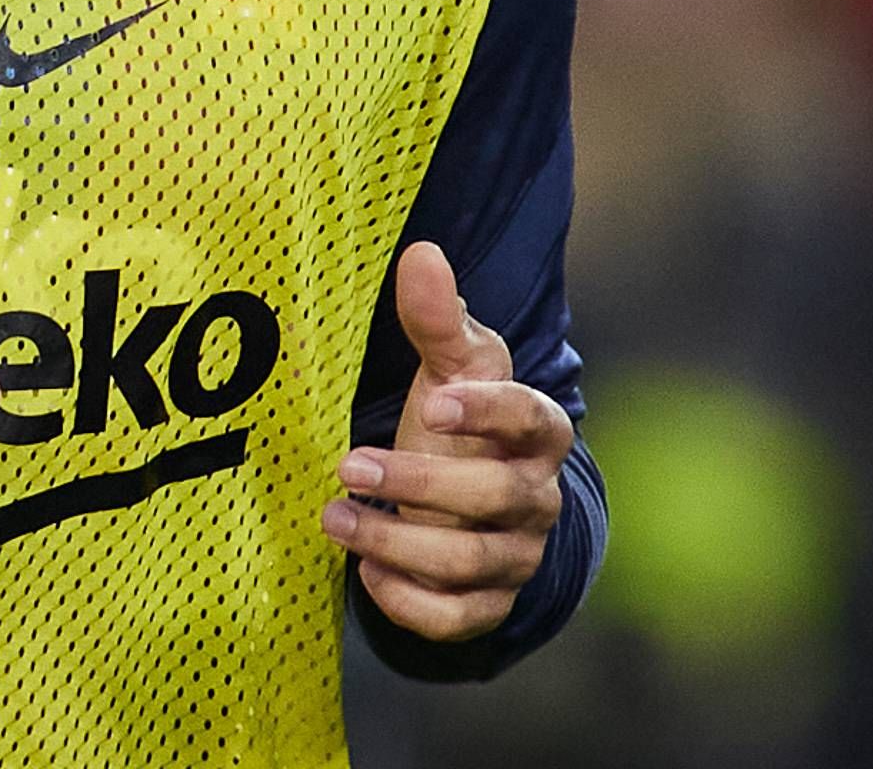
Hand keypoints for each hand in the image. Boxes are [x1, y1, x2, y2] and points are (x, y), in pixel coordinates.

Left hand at [321, 239, 572, 641]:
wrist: (468, 500)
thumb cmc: (456, 419)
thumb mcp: (449, 366)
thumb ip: (436, 318)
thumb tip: (421, 254)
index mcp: (538, 433)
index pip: (532, 419)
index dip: (489, 413)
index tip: (432, 403)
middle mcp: (537, 498)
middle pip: (497, 499)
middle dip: (421, 484)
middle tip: (348, 466)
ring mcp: (517, 557)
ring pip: (469, 562)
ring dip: (395, 542)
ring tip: (335, 517)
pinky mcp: (489, 604)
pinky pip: (458, 618)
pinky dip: (409, 602)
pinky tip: (366, 573)